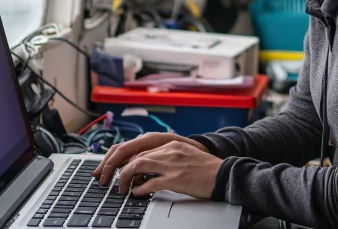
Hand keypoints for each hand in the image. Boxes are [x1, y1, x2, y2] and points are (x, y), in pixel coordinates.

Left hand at [92, 133, 212, 190]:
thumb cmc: (206, 169)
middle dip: (120, 169)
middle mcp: (169, 151)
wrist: (224, 174)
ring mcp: (172, 164)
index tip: (117, 170)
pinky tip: (136, 194)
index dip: (125, 161)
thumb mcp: (184, 156)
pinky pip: (150, 183)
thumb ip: (167, 158)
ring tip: (122, 189)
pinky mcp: (176, 179)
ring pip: (138, 166)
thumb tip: (148, 169)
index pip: (140, 149)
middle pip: (135, 156)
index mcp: (170, 144)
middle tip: (114, 181)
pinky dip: (139, 189)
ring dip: (126, 179)